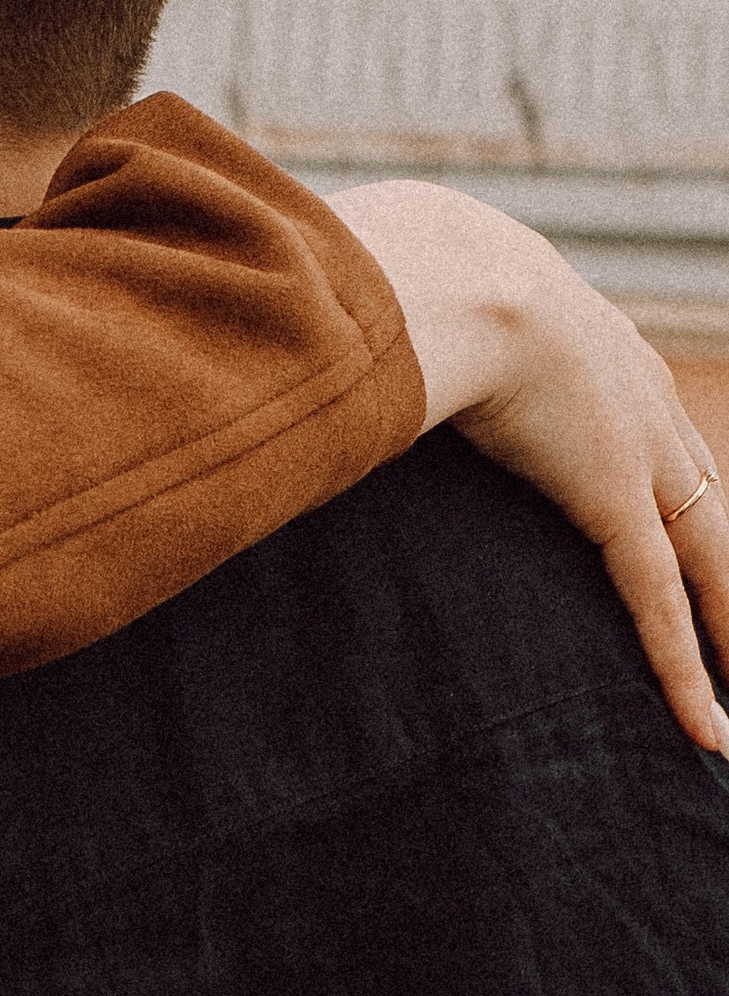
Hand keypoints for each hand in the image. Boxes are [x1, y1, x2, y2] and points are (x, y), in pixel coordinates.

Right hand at [332, 180, 728, 756]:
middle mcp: (638, 392)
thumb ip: (388, 326)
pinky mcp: (614, 498)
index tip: (668, 512)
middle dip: (719, 563)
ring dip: (722, 627)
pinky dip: (683, 668)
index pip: (653, 427)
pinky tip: (707, 731)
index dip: (667, 479)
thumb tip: (308, 331)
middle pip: (701, 493)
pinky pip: (658, 599)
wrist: (445, 268)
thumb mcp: (422, 292)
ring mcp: (636, 447)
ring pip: (703, 557)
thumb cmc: (408, 264)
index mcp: (597, 339)